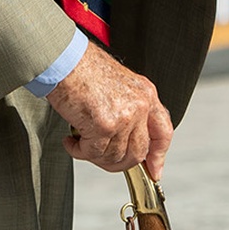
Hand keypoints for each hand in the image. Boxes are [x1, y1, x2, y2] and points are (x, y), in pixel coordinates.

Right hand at [46, 43, 173, 177]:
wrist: (65, 59)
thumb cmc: (84, 67)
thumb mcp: (119, 83)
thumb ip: (129, 108)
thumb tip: (124, 137)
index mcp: (146, 94)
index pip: (163, 132)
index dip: (158, 156)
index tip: (153, 170)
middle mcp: (139, 106)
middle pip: (137, 152)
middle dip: (118, 162)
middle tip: (99, 157)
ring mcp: (124, 117)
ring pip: (114, 157)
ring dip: (94, 155)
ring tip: (79, 142)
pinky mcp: (104, 126)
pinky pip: (92, 153)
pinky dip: (78, 151)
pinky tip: (70, 140)